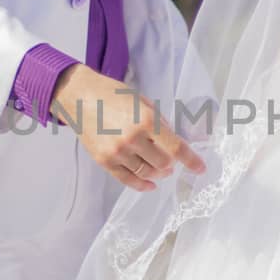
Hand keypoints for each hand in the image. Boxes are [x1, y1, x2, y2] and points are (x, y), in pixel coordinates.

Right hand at [50, 64, 206, 191]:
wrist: (78, 96)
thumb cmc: (112, 94)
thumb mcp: (142, 101)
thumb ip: (159, 122)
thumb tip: (173, 142)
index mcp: (146, 120)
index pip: (176, 147)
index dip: (192, 160)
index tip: (201, 168)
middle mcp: (133, 138)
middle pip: (163, 163)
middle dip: (171, 164)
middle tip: (172, 163)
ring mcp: (117, 152)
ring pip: (146, 172)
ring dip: (158, 174)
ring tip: (162, 171)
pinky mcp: (104, 160)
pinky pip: (126, 179)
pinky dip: (141, 184)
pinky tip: (150, 185)